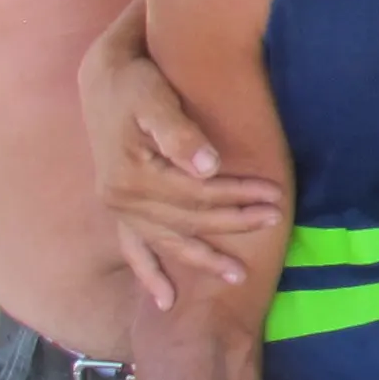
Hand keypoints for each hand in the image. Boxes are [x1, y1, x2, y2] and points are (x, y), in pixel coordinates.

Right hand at [83, 4, 284, 310]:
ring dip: (203, 258)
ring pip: (169, 240)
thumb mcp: (155, 99)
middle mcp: (121, 198)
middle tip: (274, 220)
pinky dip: (150, 274)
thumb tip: (209, 166)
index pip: (197, 195)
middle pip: (188, 219)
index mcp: (132, 175)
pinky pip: (133, 249)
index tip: (275, 195)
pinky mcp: (119, 209)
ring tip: (238, 276)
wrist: (103, 78)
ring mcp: (118, 208)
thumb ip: (178, 132)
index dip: (238, 196)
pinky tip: (166, 301)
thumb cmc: (136, 84)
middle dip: (234, 222)